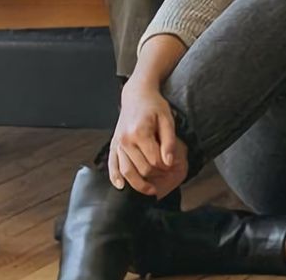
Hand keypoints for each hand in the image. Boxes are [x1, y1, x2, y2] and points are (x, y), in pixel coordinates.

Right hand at [108, 82, 186, 196]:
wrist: (136, 95)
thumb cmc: (154, 106)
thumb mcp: (167, 119)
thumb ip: (169, 142)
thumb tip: (170, 163)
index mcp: (140, 132)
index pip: (154, 160)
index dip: (165, 167)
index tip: (173, 168)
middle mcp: (125, 140)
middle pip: (141, 168)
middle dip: (155, 176)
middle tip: (166, 177)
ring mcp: (117, 143)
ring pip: (126, 171)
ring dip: (138, 184)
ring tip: (150, 190)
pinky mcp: (113, 145)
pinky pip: (112, 165)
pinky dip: (115, 177)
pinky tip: (121, 187)